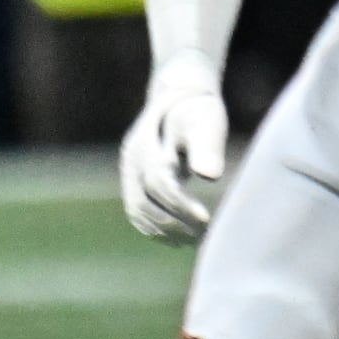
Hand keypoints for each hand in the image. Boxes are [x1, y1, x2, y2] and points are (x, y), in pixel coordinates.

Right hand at [119, 69, 229, 242]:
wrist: (179, 97)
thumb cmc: (199, 111)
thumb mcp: (206, 122)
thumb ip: (207, 148)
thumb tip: (210, 176)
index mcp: (147, 144)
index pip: (159, 183)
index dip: (181, 204)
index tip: (207, 220)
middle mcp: (132, 159)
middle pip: (144, 201)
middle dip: (174, 222)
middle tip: (204, 235)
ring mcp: (129, 170)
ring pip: (138, 210)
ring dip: (164, 230)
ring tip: (196, 241)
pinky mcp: (133, 179)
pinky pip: (137, 210)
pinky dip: (155, 228)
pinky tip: (179, 239)